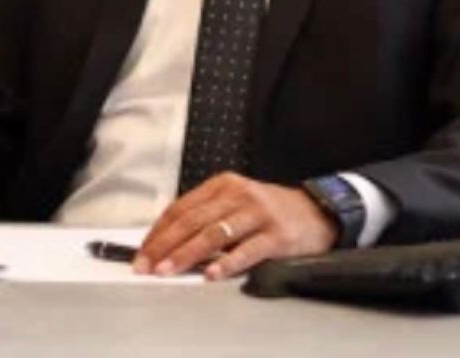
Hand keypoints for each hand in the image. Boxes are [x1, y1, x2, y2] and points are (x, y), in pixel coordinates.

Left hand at [134, 172, 337, 280]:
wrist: (318, 211)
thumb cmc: (269, 212)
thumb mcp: (236, 203)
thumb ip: (206, 216)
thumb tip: (166, 244)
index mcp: (224, 185)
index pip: (181, 207)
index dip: (158, 232)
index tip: (141, 253)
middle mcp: (239, 195)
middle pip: (193, 220)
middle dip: (165, 246)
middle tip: (146, 266)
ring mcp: (259, 214)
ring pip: (214, 234)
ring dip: (187, 254)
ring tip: (168, 271)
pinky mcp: (277, 235)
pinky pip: (248, 250)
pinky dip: (227, 263)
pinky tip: (211, 274)